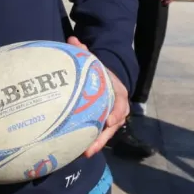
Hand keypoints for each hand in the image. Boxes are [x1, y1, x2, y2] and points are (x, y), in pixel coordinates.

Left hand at [66, 36, 129, 157]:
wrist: (104, 80)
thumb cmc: (99, 72)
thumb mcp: (94, 62)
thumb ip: (84, 53)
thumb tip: (72, 40)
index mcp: (118, 92)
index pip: (121, 104)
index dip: (117, 112)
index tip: (110, 121)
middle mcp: (117, 108)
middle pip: (114, 125)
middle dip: (104, 137)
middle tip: (92, 147)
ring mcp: (111, 118)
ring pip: (106, 133)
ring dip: (97, 144)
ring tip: (84, 153)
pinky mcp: (102, 125)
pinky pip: (98, 135)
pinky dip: (90, 142)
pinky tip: (78, 150)